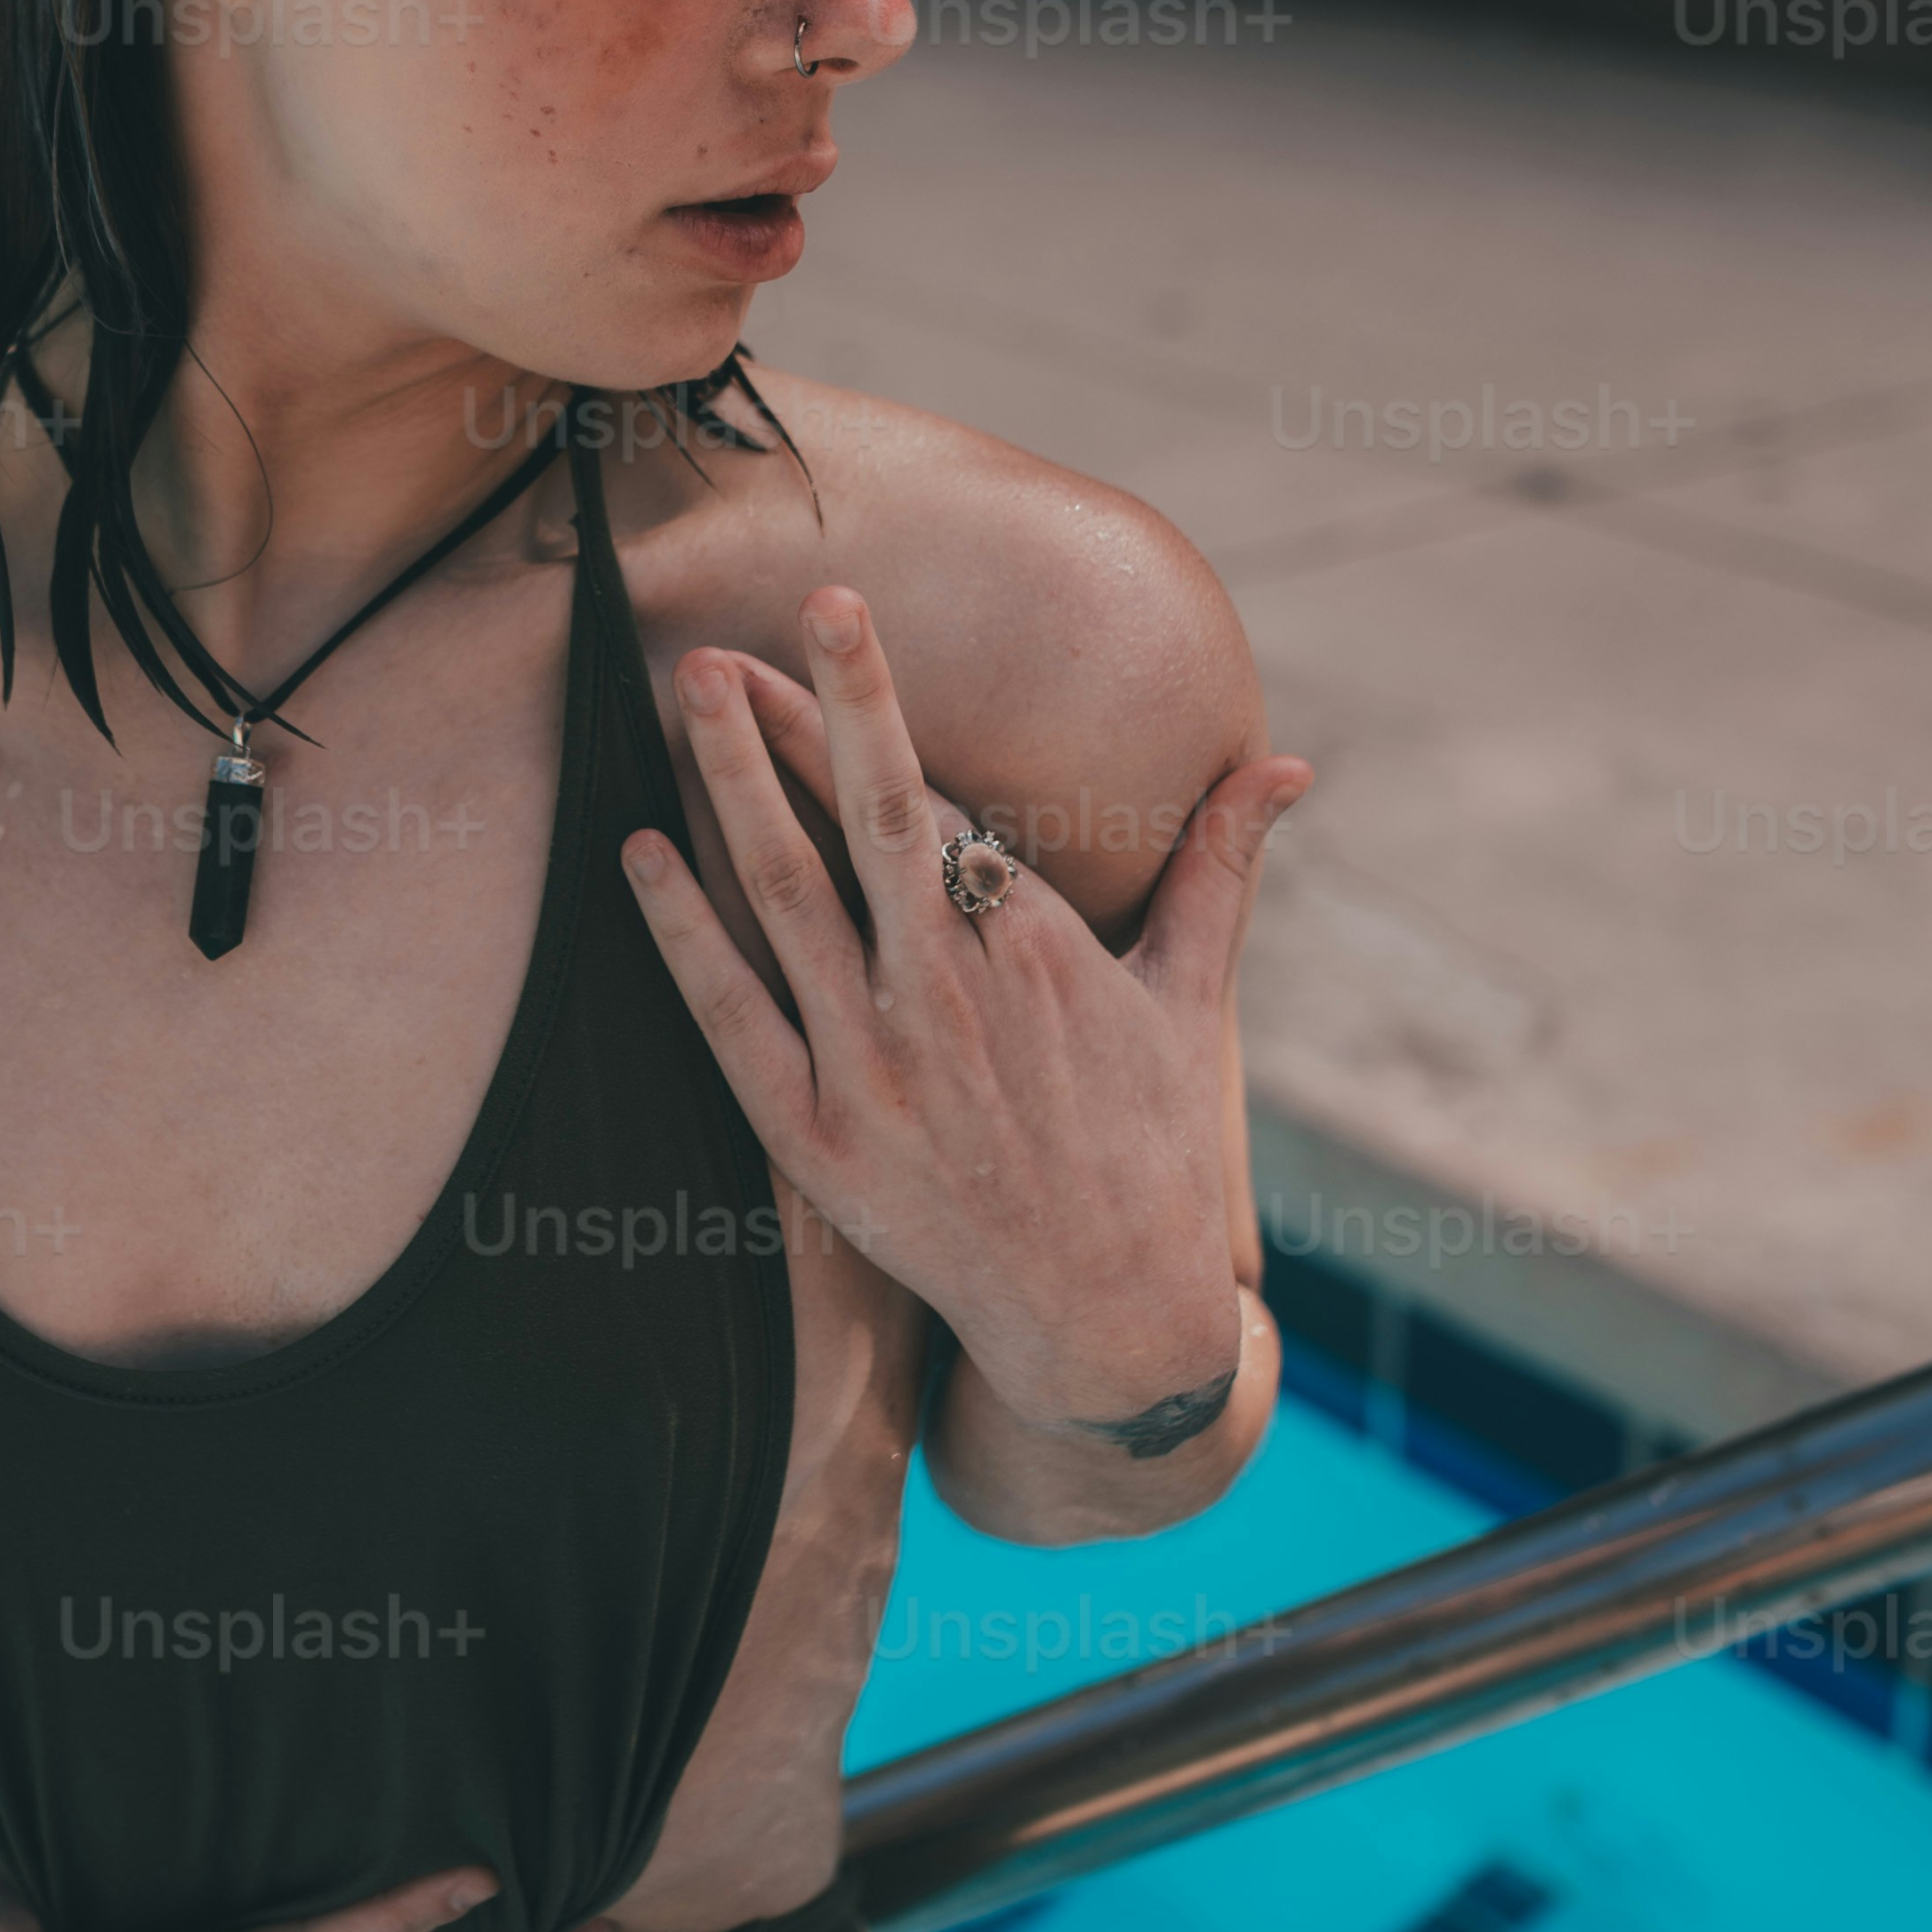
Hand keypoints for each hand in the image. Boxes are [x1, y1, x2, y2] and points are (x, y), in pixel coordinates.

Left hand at [621, 586, 1307, 1447]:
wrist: (1107, 1318)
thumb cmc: (1155, 1146)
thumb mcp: (1194, 1000)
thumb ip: (1222, 868)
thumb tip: (1293, 768)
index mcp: (1035, 949)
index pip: (930, 795)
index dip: (870, 700)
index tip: (828, 613)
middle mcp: (947, 997)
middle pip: (854, 819)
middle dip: (794, 712)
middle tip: (730, 629)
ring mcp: (873, 1069)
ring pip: (781, 893)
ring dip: (725, 786)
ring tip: (688, 695)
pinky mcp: (815, 1141)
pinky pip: (728, 1012)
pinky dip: (680, 928)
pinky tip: (639, 853)